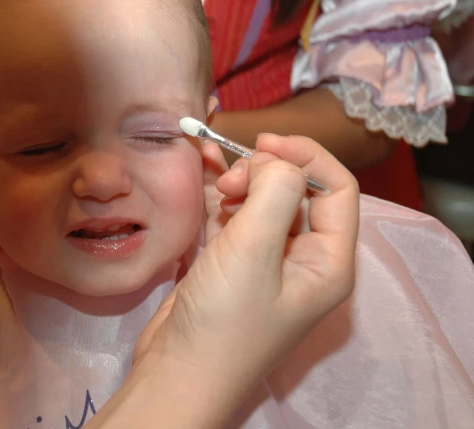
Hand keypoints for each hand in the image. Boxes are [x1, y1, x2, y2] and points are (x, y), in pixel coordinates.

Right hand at [131, 134, 358, 424]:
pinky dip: (221, 196)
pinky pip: (235, 216)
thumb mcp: (255, 250)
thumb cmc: (225, 317)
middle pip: (298, 191)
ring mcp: (265, 262)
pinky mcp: (231, 263)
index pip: (337, 189)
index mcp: (328, 261)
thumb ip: (275, 192)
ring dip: (241, 182)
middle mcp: (303, 259)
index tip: (264, 142)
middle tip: (230, 178)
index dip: (306, 156)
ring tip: (214, 185)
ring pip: (263, 201)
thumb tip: (275, 160)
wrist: (176, 372)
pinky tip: (204, 178)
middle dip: (266, 172)